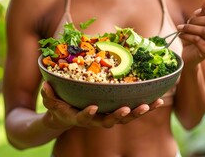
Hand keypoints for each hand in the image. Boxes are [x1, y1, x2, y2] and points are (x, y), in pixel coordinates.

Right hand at [40, 81, 163, 128]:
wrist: (68, 119)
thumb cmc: (60, 108)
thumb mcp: (52, 102)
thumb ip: (49, 96)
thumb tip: (46, 84)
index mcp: (81, 118)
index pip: (84, 118)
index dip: (88, 114)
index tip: (92, 107)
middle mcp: (97, 120)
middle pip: (111, 121)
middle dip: (121, 115)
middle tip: (129, 108)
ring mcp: (108, 117)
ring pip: (126, 118)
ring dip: (140, 111)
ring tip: (154, 103)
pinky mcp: (117, 112)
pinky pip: (132, 111)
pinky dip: (146, 107)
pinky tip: (158, 100)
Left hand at [177, 0, 204, 65]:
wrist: (188, 54)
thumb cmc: (193, 35)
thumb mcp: (197, 20)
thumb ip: (203, 10)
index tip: (196, 12)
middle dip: (195, 19)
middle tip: (186, 22)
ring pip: (204, 30)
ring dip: (189, 28)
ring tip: (180, 28)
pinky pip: (197, 39)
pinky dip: (186, 35)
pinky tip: (180, 35)